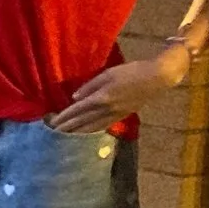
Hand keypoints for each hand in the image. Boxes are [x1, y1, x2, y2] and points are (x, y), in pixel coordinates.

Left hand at [48, 46, 187, 133]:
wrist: (156, 79)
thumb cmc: (131, 71)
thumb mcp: (108, 74)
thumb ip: (90, 86)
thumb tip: (74, 98)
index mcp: (101, 98)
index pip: (78, 110)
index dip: (64, 116)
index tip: (52, 123)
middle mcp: (106, 109)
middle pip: (83, 121)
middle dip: (67, 127)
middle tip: (53, 133)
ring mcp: (115, 114)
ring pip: (92, 126)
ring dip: (78, 132)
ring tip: (65, 136)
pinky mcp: (122, 115)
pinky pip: (103, 126)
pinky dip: (92, 130)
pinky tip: (86, 133)